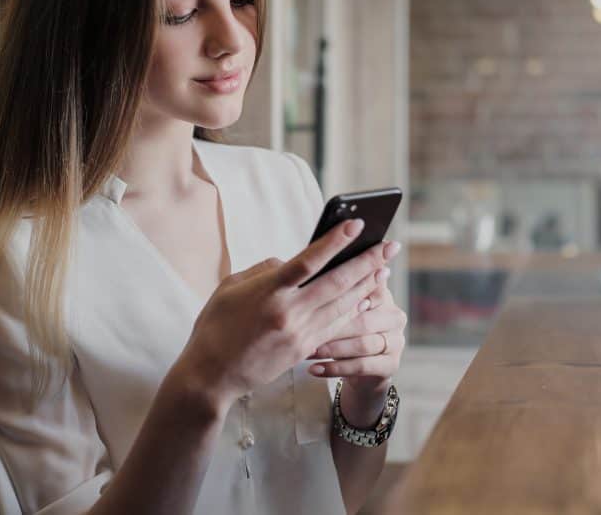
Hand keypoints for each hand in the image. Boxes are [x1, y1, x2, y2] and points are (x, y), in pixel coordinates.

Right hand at [180, 218, 395, 409]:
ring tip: (384, 269)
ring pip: (342, 305)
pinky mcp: (303, 349)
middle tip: (390, 246)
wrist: (211, 375)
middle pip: (337, 282)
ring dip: (367, 285)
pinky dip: (353, 310)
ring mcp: (298, 333)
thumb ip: (264, 270)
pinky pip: (335, 326)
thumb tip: (292, 261)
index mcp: (268, 290)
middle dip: (367, 262)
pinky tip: (367, 299)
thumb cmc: (215, 326)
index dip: (335, 241)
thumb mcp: (230, 287)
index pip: (309, 260)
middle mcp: (288, 311)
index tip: (357, 225)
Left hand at [306, 246, 405, 400]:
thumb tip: (309, 263)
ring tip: (307, 351)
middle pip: (364, 317)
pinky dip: (336, 368)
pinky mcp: (391, 365)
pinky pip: (362, 366)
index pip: (368, 286)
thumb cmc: (341, 328)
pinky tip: (314, 368)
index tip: (315, 292)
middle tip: (304, 327)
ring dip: (332, 348)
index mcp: (382, 294)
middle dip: (332, 324)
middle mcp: (394, 315)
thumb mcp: (339, 305)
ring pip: (363, 343)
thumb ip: (332, 286)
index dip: (344, 289)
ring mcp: (396, 341)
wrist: (357, 366)